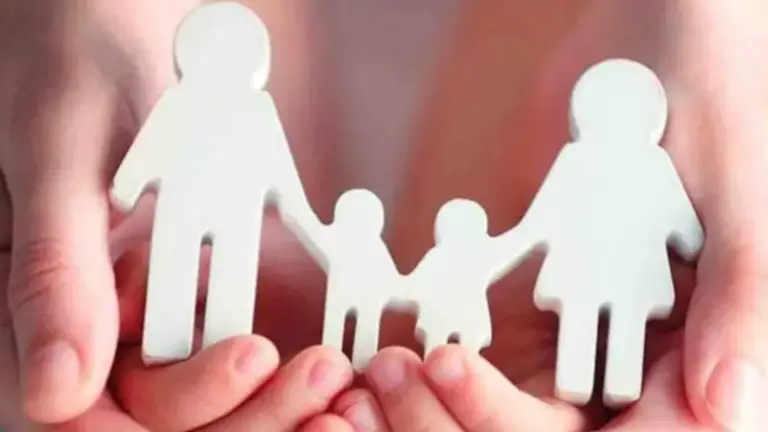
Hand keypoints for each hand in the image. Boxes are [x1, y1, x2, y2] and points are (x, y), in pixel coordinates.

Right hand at [0, 0, 335, 422]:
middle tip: (313, 370)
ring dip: (262, 392)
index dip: (168, 413)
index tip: (249, 367)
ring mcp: (123, 306)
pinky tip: (316, 342)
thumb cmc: (68, 53)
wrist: (110, 16)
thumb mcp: (60, 151)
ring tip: (325, 363)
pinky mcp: (171, 287)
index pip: (76, 410)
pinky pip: (219, 342)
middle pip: (149, 413)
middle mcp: (69, 315)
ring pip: (191, 389)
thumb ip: (51, 267)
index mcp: (18, 296)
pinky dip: (270, 356)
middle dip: (236, 406)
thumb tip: (57, 389)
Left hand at [385, 0, 767, 429]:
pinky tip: (380, 340)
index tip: (458, 376)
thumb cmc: (721, 80)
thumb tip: (729, 402)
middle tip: (400, 372)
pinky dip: (434, 351)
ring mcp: (590, 327)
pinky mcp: (540, 297)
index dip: (529, 425)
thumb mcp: (741, 179)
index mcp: (715, 342)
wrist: (659, 25)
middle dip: (469, 419)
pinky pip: (485, 347)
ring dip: (435, 402)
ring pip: (511, 407)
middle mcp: (651, 352)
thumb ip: (744, 288)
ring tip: (379, 364)